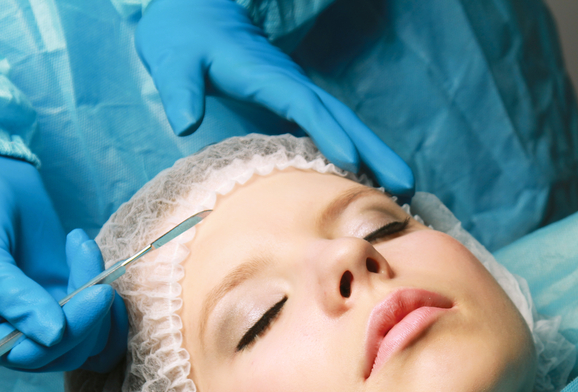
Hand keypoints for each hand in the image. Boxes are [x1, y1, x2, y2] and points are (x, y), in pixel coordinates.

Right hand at [0, 154, 126, 371]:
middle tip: (93, 262)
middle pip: (67, 352)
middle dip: (90, 312)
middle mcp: (9, 336)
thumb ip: (16, 300)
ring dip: (102, 299)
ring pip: (91, 338)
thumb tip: (54, 336)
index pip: (31, 355)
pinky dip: (109, 296)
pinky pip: (100, 320)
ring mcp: (42, 319)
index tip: (97, 293)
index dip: (70, 332)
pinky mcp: (66, 300)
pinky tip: (88, 254)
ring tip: (82, 247)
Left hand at [135, 0, 413, 194]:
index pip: (304, 106)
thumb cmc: (184, 39)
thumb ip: (180, 89)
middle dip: (374, 150)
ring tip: (404, 188)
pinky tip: (370, 180)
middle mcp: (292, 86)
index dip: (327, 132)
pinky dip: (356, 154)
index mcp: (267, 77)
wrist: (196, 17)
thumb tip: (185, 121)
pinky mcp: (296, 107)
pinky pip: (333, 131)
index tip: (350, 160)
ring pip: (345, 126)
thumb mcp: (173, 60)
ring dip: (375, 155)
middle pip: (342, 119)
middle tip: (405, 183)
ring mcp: (298, 97)